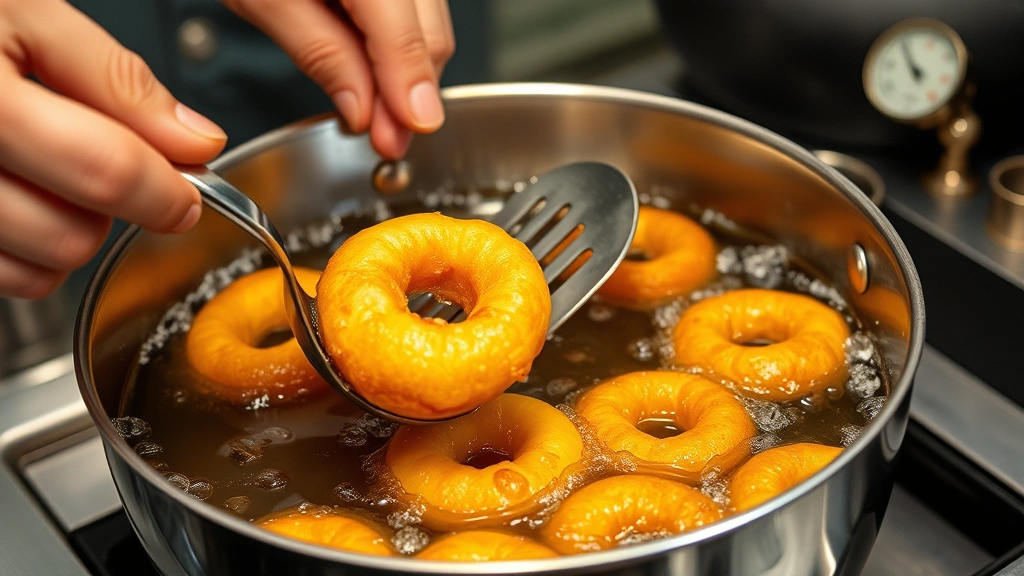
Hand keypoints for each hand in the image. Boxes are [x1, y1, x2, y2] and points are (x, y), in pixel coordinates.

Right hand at [0, 0, 227, 297]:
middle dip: (108, 209)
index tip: (186, 193)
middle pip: (70, 237)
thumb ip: (115, 79)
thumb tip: (194, 142)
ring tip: (47, 174)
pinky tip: (15, 197)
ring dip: (63, 235)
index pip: (103, 172)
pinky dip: (20, 253)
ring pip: (32, 275)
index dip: (166, 191)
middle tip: (103, 163)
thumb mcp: (26, 9)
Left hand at [223, 0, 454, 159]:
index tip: (401, 137)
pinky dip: (400, 39)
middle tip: (388, 135)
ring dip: (408, 68)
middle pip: (431, 35)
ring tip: (379, 105)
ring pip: (430, 22)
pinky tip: (375, 62)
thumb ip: (322, 54)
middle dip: (410, 91)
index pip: (405, 40)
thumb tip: (363, 109)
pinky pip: (416, 5)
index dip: (406, 97)